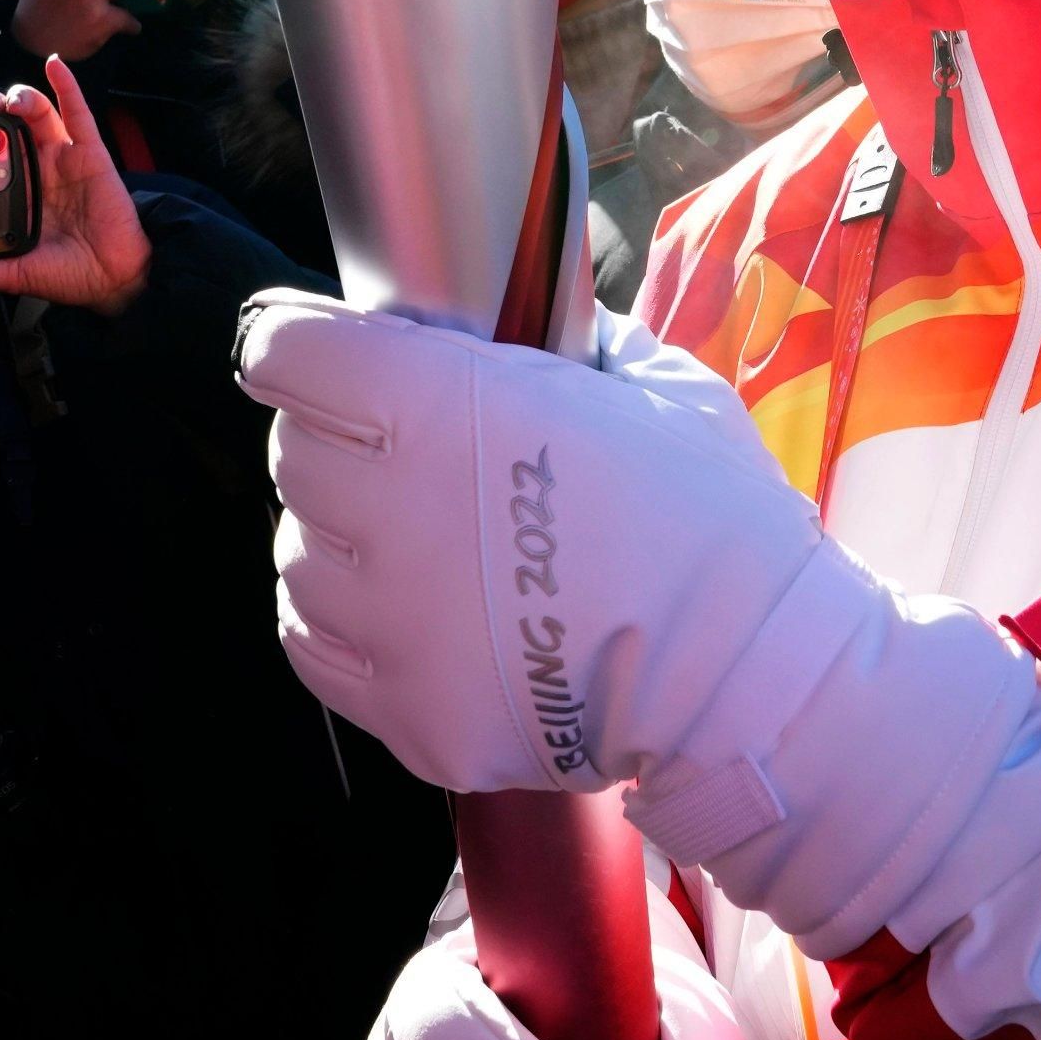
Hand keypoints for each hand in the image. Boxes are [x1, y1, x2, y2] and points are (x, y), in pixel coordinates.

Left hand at [0, 55, 150, 315]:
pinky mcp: (91, 152)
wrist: (116, 278)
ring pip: (35, 111)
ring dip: (17, 97)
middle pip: (4, 122)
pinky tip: (55, 66)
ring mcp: (62, 156)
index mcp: (15, 190)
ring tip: (3, 101)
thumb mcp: (16, 273)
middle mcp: (35, 167)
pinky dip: (67, 86)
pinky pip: (78, 113)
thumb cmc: (71, 274)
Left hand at [241, 293, 823, 792]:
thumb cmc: (713, 517)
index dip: (299, 346)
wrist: (751, 672)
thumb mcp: (652, 386)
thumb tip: (524, 327)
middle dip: (334, 441)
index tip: (314, 354)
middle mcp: (395, 510)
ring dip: (341, 540)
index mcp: (444, 407)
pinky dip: (341, 625)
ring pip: (299, 556)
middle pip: (292, 456)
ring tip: (416, 546)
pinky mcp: (407, 712)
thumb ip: (565, 345)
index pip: (289, 355)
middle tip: (395, 454)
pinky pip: (314, 646)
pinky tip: (401, 614)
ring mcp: (395, 623)